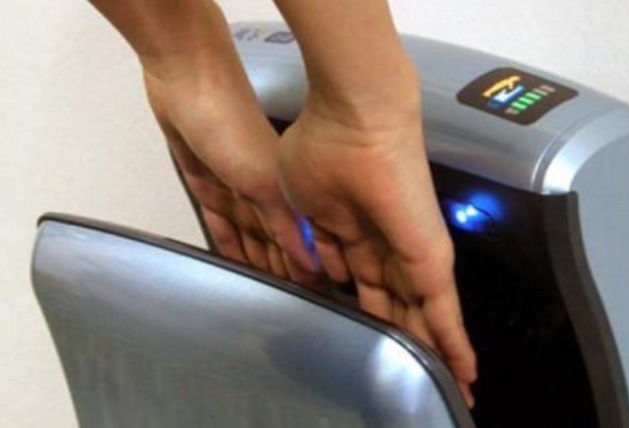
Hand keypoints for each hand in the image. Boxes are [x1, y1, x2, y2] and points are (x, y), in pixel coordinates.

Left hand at [143, 50, 316, 282]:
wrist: (186, 81)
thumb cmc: (229, 121)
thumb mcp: (261, 181)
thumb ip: (285, 224)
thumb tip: (311, 262)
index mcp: (283, 190)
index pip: (299, 241)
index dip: (307, 269)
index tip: (317, 298)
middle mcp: (262, 191)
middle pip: (273, 242)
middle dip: (283, 270)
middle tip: (290, 303)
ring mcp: (234, 186)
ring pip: (248, 235)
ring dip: (256, 260)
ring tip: (264, 292)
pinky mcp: (207, 181)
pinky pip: (221, 221)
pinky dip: (228, 241)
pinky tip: (234, 259)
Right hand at [277, 92, 476, 405]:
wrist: (352, 120)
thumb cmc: (322, 149)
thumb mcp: (303, 210)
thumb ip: (317, 245)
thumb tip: (324, 271)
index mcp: (355, 234)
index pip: (368, 288)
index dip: (371, 316)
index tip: (371, 338)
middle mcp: (388, 246)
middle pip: (402, 307)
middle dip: (409, 341)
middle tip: (420, 374)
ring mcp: (412, 252)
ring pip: (428, 317)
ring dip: (437, 353)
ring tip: (451, 385)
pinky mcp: (429, 258)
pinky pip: (445, 313)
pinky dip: (454, 345)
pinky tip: (463, 373)